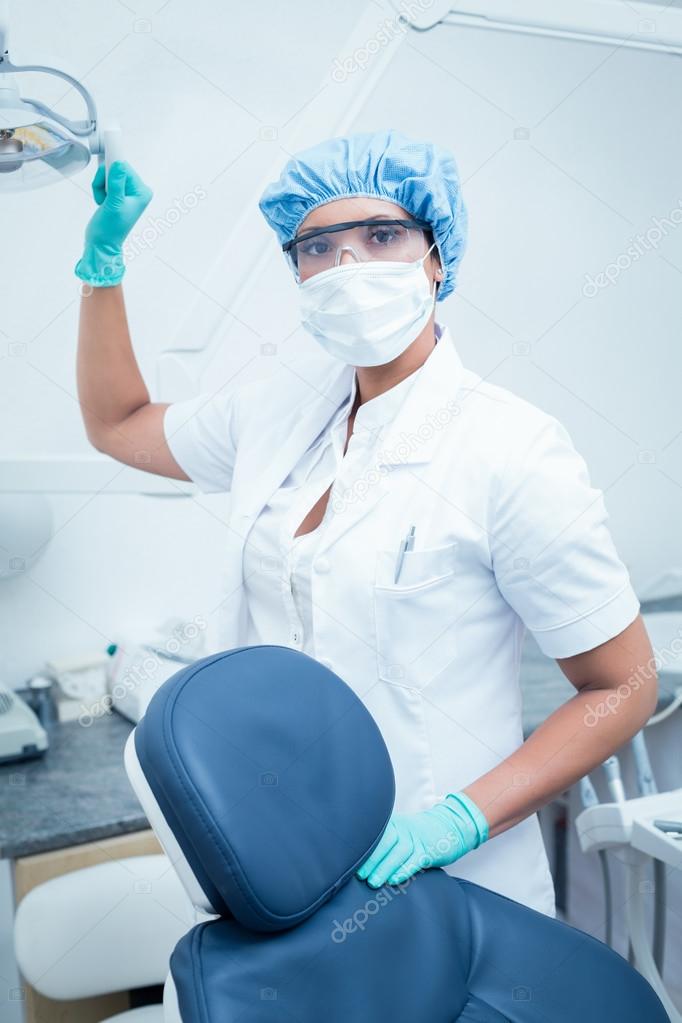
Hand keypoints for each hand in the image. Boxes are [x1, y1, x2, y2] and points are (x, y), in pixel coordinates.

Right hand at [75, 160, 152, 286]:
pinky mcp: (118, 194)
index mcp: (142, 192)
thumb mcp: (114, 204)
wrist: (102, 244)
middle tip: (105, 197)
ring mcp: (127, 192)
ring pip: (108, 174)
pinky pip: (105, 181)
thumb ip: (117, 183)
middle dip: (104, 180)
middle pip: (116, 168)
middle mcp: (137, 190)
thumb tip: (119, 164)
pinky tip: (102, 202)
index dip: (110, 171)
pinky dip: (99, 189)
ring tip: (103, 202)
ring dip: (100, 186)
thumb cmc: (110, 229)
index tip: (104, 179)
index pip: (124, 167)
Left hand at [356, 792, 488, 888]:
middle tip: (360, 876)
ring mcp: (418, 839)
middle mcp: (405, 829)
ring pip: (400, 852)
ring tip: (373, 882)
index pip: (376, 834)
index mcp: (394, 824)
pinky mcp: (430, 850)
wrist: (450, 825)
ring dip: (385, 867)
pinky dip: (405, 870)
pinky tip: (394, 880)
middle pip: (386, 842)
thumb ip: (385, 842)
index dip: (365, 849)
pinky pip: (416, 860)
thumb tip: (361, 863)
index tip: (351, 863)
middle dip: (372, 860)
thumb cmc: (420, 834)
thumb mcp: (402, 831)